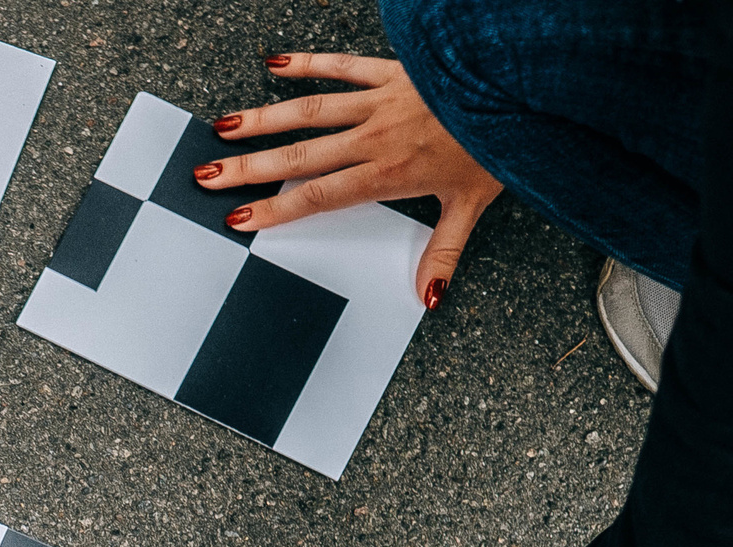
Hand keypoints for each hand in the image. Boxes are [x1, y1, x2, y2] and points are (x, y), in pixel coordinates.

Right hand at [197, 52, 501, 308]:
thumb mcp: (473, 205)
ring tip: (224, 128)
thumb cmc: (501, 143)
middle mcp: (374, 136)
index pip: (318, 197)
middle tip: (206, 174)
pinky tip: (276, 64)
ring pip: (310, 111)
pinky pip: (344, 66)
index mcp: (388, 173)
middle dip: (249, 168)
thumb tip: (426, 298)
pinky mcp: (393, 71)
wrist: (526, 84)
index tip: (237, 218)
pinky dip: (310, 63)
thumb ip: (444, 253)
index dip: (274, 209)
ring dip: (264, 120)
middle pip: (300, 156)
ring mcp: (380, 101)